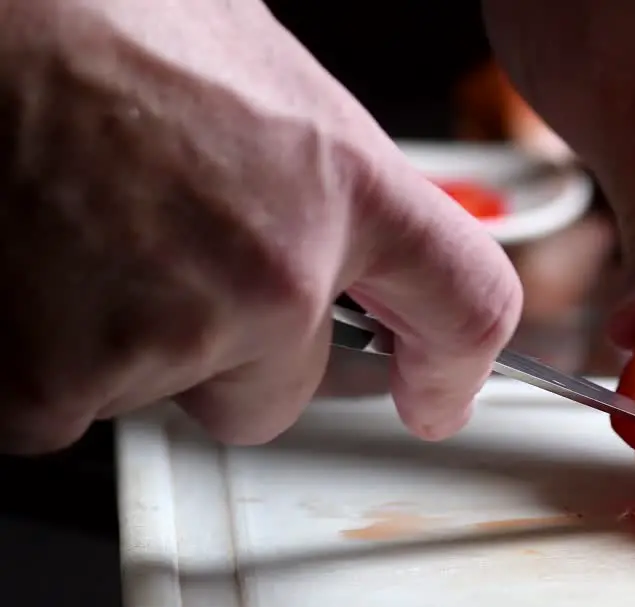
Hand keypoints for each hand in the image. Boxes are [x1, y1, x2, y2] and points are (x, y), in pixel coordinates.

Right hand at [0, 0, 521, 453]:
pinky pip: (64, 412)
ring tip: (73, 230)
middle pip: (284, 388)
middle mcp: (275, 272)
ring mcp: (172, 331)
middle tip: (155, 255)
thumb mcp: (258, 75)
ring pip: (172, 396)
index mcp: (341, 182)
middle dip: (231, 351)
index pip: (463, 305)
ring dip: (130, 343)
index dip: (453, 366)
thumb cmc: (98, 20)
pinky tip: (25, 271)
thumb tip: (333, 225)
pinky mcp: (58, 379)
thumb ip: (316, 180)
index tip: (437, 395)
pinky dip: (39, 360)